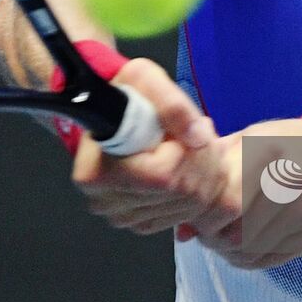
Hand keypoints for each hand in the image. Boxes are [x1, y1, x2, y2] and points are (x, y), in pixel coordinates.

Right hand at [72, 57, 223, 234]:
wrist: (119, 111)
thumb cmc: (127, 94)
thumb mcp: (145, 79)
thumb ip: (172, 104)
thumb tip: (196, 137)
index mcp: (96, 171)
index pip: (162, 175)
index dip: (184, 151)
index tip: (184, 130)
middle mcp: (105, 201)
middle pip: (180, 192)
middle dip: (201, 159)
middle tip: (198, 132)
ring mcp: (122, 216)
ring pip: (189, 205)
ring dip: (204, 171)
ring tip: (192, 144)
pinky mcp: (140, 222)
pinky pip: (185, 214)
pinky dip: (198, 188)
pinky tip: (188, 165)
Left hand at [182, 118, 301, 269]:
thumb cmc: (286, 145)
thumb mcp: (248, 142)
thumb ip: (210, 178)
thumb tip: (181, 231)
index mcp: (267, 150)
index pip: (224, 203)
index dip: (204, 218)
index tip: (198, 216)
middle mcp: (293, 181)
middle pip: (237, 234)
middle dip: (213, 238)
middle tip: (208, 232)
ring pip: (252, 252)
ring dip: (229, 251)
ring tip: (225, 237)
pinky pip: (271, 260)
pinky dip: (251, 257)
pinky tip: (249, 241)